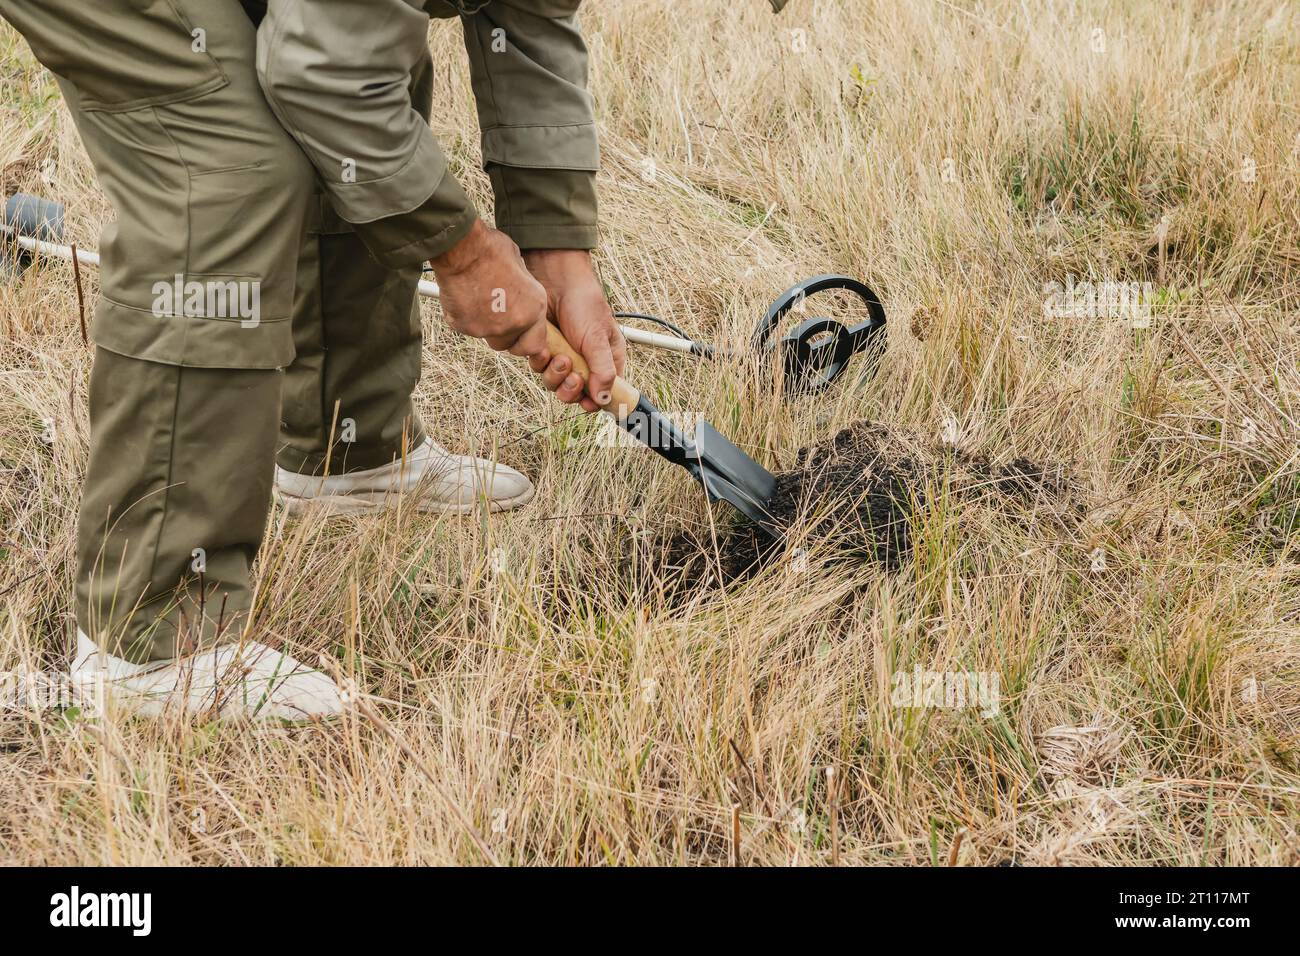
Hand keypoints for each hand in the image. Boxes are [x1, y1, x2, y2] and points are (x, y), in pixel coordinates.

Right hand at [430, 220, 550, 357]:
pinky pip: (466, 328)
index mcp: (534, 309)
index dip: (524, 339)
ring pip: (486, 336)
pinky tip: (463, 296)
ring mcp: (488, 329)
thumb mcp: (520, 267)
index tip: (517, 332)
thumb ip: (522, 290)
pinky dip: (465, 317)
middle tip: (493, 311)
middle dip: (502, 333)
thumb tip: (518, 294)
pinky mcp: (465, 327)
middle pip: (507, 344)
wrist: (462, 248)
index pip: (534, 345)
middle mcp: (515, 324)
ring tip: (478, 297)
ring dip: (483, 324)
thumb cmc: (490, 250)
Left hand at [522, 249, 625, 412]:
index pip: (605, 392)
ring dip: (556, 376)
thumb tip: (606, 399)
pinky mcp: (544, 351)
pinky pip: (540, 369)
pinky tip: (545, 348)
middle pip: (577, 394)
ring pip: (556, 384)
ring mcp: (564, 357)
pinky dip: (541, 362)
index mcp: (607, 360)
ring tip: (559, 358)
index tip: (589, 403)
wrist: (555, 279)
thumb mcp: (597, 338)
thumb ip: (602, 370)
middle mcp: (586, 362)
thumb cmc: (583, 303)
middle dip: (572, 390)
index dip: (596, 401)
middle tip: (573, 377)